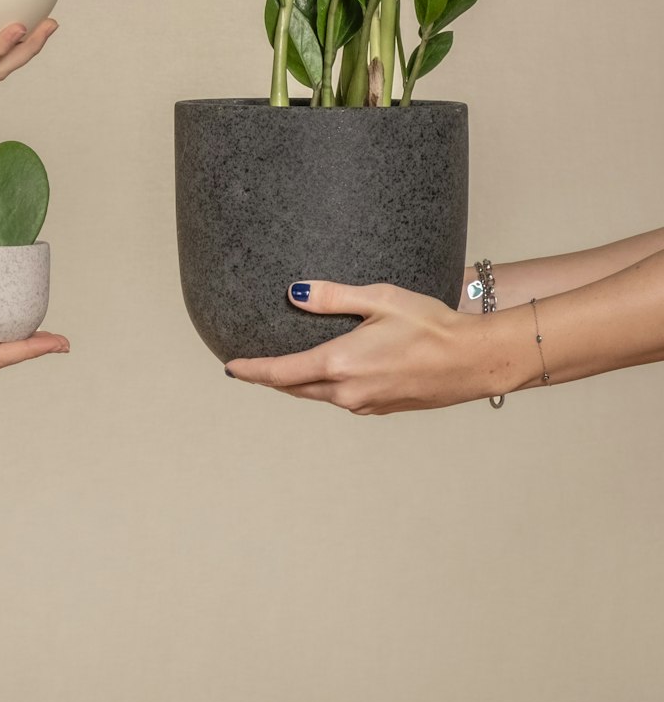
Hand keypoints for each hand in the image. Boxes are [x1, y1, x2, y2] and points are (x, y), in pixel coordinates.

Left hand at [224, 280, 505, 413]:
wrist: (471, 361)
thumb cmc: (430, 325)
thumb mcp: (379, 298)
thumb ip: (332, 296)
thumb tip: (293, 293)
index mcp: (340, 364)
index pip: (281, 372)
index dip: (252, 370)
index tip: (230, 367)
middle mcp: (347, 392)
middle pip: (295, 388)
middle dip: (271, 378)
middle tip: (249, 367)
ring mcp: (365, 404)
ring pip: (319, 396)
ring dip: (299, 384)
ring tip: (284, 368)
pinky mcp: (382, 408)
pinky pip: (342, 399)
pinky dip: (326, 388)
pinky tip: (330, 373)